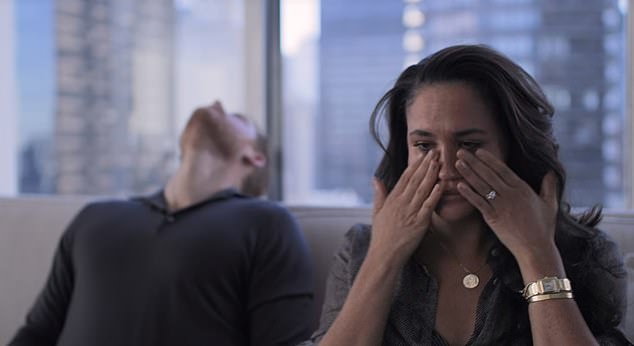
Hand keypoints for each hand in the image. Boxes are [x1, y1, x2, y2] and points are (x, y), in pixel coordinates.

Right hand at [369, 150, 441, 265]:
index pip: (405, 177)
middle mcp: (401, 203)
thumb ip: (379, 194)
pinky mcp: (419, 223)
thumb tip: (375, 179)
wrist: (384, 255)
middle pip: (415, 180)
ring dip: (431, 174)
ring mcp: (410, 212)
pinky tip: (441, 184)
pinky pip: (428, 206)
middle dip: (425, 165)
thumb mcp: (377, 212)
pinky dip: (435, 194)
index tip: (423, 155)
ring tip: (439, 162)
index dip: (415, 165)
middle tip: (435, 152)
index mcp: (392, 200)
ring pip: (422, 189)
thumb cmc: (381, 236)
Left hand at [455, 149, 558, 259]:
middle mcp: (510, 194)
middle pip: (488, 174)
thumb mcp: (550, 204)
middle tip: (461, 151)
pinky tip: (459, 185)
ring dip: (468, 173)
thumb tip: (551, 172)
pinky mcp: (493, 218)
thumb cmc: (543, 228)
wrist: (536, 248)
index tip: (478, 151)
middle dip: (473, 162)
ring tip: (457, 163)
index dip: (489, 159)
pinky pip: (479, 202)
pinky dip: (468, 193)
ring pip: (481, 186)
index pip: (502, 169)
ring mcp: (501, 205)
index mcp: (522, 189)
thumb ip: (549, 186)